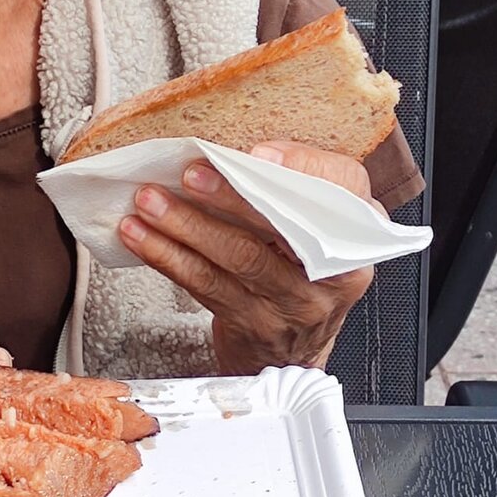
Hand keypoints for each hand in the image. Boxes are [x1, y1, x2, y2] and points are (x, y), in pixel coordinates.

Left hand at [118, 142, 376, 372]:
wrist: (291, 347)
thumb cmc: (295, 265)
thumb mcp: (313, 225)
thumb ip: (291, 188)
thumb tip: (236, 148)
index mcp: (357, 230)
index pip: (345, 187)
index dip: (304, 166)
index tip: (258, 152)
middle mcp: (335, 271)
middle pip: (282, 226)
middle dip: (229, 196)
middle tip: (188, 174)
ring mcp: (296, 304)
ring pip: (237, 258)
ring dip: (185, 226)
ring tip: (148, 202)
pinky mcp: (255, 325)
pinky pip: (206, 285)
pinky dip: (168, 256)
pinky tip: (139, 235)